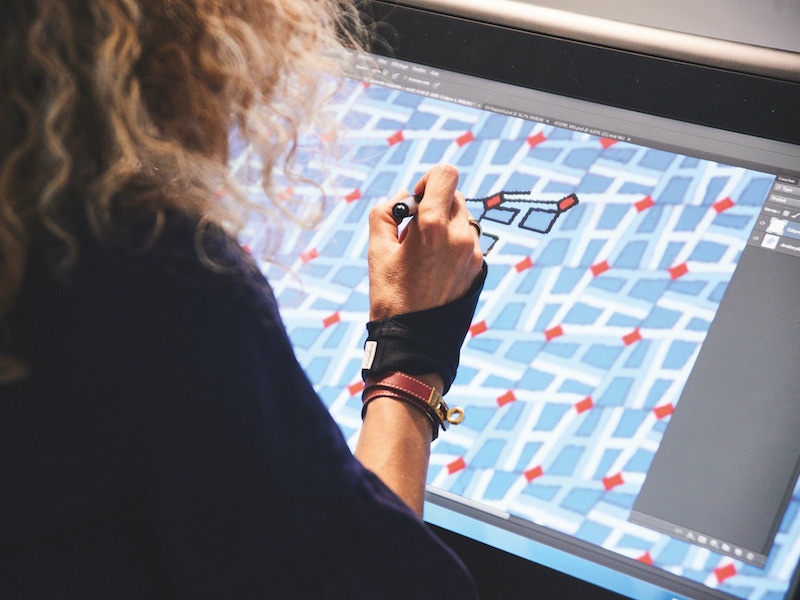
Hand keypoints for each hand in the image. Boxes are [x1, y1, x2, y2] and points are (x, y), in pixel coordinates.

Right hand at [368, 164, 483, 319]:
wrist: (414, 341)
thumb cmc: (391, 296)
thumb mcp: (376, 250)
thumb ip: (386, 212)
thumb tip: (404, 198)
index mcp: (433, 225)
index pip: (445, 174)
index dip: (428, 180)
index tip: (417, 200)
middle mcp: (460, 234)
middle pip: (454, 196)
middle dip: (433, 206)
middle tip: (413, 233)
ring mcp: (473, 252)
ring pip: (462, 218)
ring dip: (444, 225)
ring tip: (423, 254)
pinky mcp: (479, 267)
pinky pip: (468, 240)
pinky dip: (453, 244)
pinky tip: (435, 268)